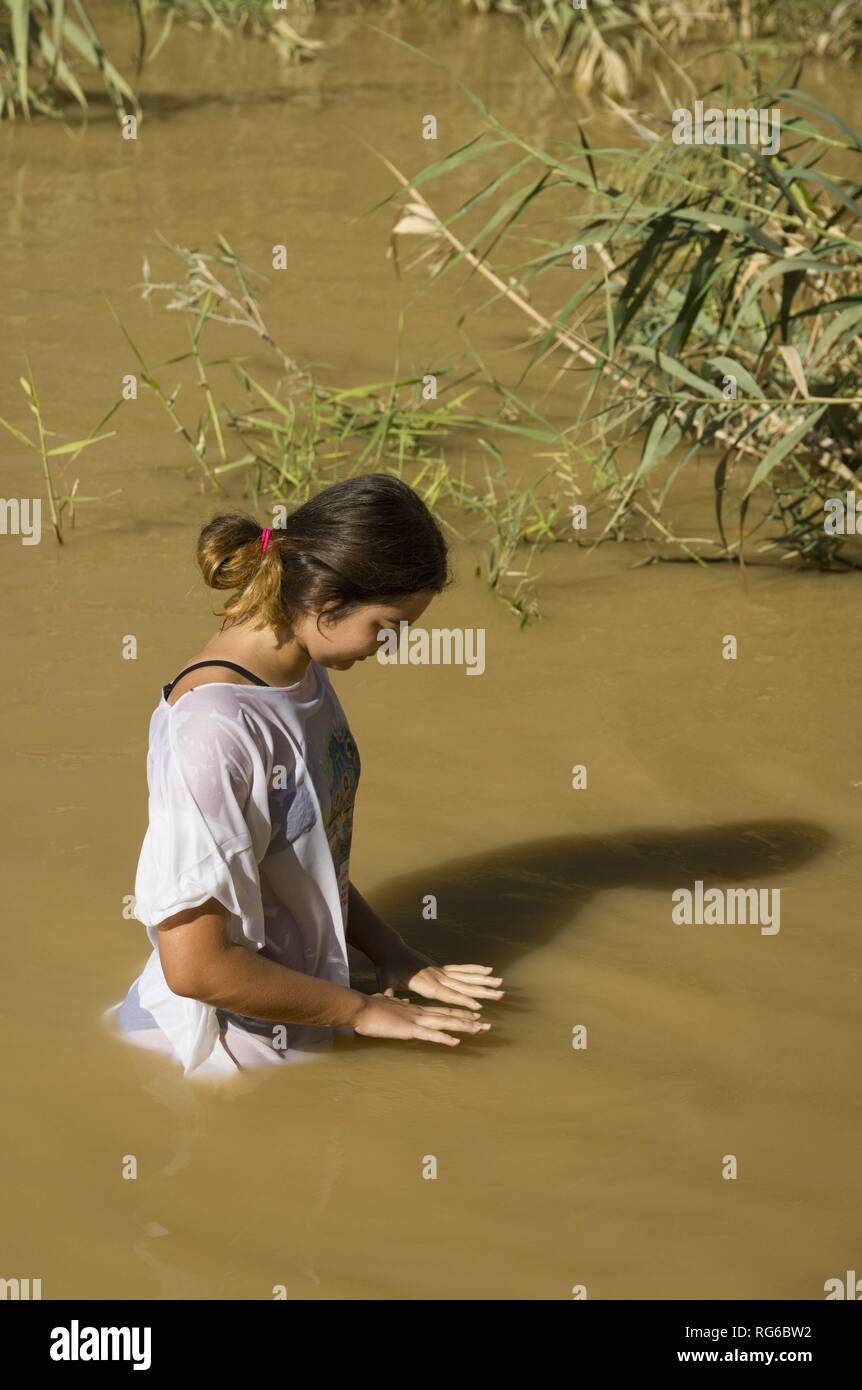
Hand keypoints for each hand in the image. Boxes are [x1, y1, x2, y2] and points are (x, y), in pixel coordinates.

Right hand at [353, 992, 490, 1046]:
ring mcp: (416, 1021)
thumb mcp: (387, 1003)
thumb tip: (402, 1002)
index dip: (459, 1014)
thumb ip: (397, 1003)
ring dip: (465, 1027)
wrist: (361, 1007)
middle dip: (470, 1021)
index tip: (474, 1016)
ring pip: (446, 1024)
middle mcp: (420, 1013)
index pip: (442, 1012)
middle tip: (488, 1025)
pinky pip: (430, 1035)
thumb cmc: (370, 1008)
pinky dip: (444, 1038)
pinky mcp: (409, 1029)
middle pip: (450, 1017)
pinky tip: (456, 1042)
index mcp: (416, 1010)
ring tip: (481, 1030)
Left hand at [375, 949, 503, 1009]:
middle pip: (464, 985)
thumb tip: (384, 1002)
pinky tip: (488, 970)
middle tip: (501, 994)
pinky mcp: (441, 967)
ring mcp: (440, 971)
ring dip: (484, 980)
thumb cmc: (387, 968)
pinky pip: (461, 969)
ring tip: (501, 982)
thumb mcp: (385, 983)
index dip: (464, 1000)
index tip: (479, 1007)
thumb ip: (388, 994)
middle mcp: (437, 976)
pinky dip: (475, 969)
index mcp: (426, 984)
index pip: (448, 994)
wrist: (390, 949)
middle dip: (483, 991)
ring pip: (467, 977)